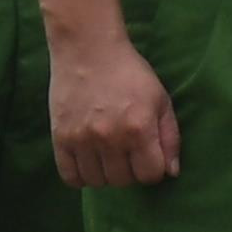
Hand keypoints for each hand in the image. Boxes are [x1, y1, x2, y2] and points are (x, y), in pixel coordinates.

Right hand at [45, 29, 180, 190]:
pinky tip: (88, 161)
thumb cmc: (130, 73)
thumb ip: (170, 137)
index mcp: (139, 128)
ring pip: (97, 182)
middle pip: (123, 181)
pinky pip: (70, 177)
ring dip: (106, 174)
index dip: (153, 169)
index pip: (150, 175)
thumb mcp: (160, 99)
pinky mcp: (59, 138)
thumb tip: (171, 173)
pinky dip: (81, 176)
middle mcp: (110, 137)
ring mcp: (82, 139)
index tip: (148, 156)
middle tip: (127, 153)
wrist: (88, 49)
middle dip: (130, 171)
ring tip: (107, 155)